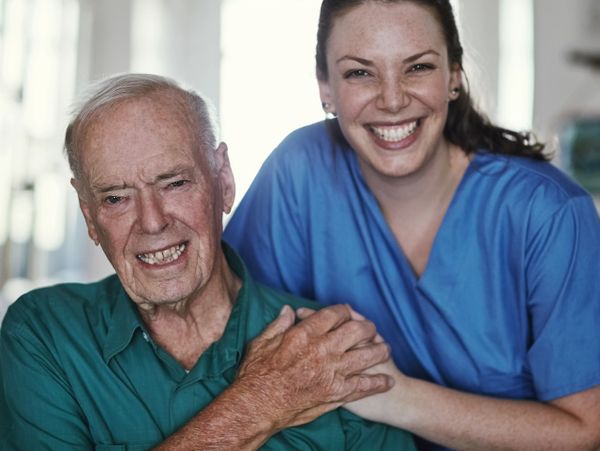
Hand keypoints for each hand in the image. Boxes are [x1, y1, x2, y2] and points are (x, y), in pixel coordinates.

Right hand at [233, 304, 393, 431]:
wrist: (257, 406)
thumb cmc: (255, 374)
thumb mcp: (261, 342)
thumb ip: (279, 324)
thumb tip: (289, 310)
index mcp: (305, 334)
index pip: (334, 314)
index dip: (344, 310)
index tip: (347, 312)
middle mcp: (322, 349)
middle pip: (356, 330)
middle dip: (367, 327)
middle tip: (371, 329)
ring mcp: (332, 372)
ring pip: (366, 356)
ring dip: (379, 351)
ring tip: (386, 349)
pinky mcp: (336, 393)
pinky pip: (363, 385)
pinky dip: (378, 383)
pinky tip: (387, 381)